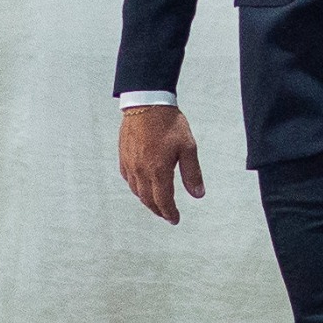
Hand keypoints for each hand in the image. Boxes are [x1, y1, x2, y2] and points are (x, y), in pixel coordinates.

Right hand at [118, 105, 204, 224]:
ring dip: (147, 201)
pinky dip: (136, 187)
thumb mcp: (188, 148)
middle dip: (158, 210)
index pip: (163, 201)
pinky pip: (128, 179)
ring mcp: (130, 164)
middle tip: (167, 215)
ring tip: (156, 203)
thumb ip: (192, 174)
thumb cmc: (169, 123)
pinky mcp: (124, 155)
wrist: (146, 102)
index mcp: (158, 171)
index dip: (169, 213)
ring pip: (136, 191)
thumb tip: (198, 195)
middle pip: (148, 200)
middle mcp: (141, 171)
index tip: (175, 219)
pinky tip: (141, 186)